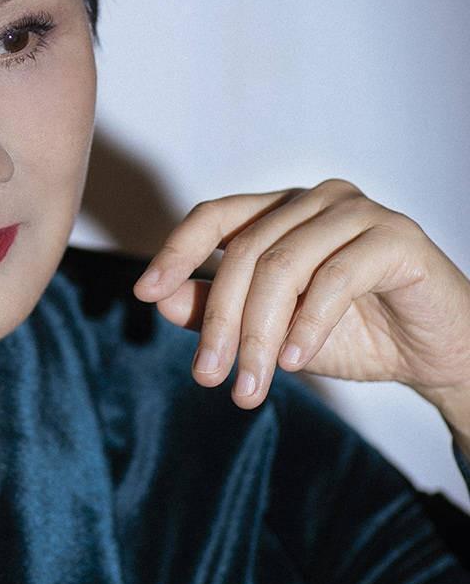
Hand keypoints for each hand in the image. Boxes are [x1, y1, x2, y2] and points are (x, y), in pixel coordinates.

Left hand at [132, 178, 469, 409]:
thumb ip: (217, 308)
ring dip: (258, 332)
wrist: (439, 355)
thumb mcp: (273, 329)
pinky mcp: (394, 237)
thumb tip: (158, 298)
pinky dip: (308, 324)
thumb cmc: (355, 333)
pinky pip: (335, 277)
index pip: (215, 215)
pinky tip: (293, 361)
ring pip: (284, 264)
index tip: (143, 292)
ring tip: (249, 385)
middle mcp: (315, 199)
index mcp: (282, 209)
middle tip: (208, 377)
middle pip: (245, 250)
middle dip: (220, 320)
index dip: (176, 249)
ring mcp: (357, 211)